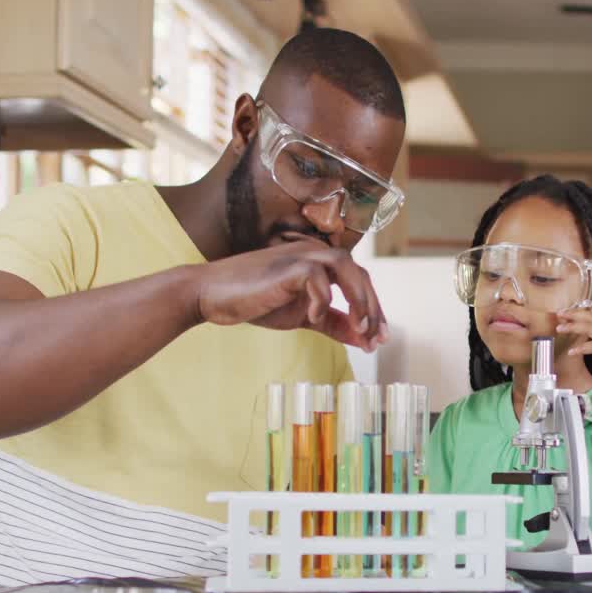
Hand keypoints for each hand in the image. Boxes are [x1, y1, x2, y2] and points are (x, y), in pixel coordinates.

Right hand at [194, 233, 386, 350]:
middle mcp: (315, 253)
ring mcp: (301, 256)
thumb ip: (333, 323)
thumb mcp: (302, 316)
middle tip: (376, 339)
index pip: (359, 281)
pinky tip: (313, 319)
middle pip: (360, 275)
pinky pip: (317, 279)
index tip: (379, 338)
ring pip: (346, 268)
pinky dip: (321, 300)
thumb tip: (361, 338)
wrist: (212, 296)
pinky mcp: (287, 266)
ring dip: (358, 300)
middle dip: (372, 309)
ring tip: (359, 329)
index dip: (374, 309)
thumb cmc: (255, 301)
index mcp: (320, 263)